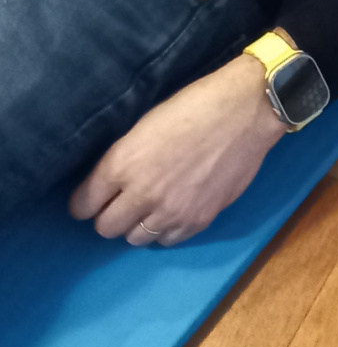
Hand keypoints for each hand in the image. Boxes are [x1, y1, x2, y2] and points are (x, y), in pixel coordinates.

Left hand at [69, 54, 283, 246]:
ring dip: (136, 225)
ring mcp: (171, 211)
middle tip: (120, 202)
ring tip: (148, 207)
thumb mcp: (144, 126)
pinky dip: (164, 230)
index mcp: (122, 164)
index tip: (90, 200)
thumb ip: (123, 159)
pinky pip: (167, 240)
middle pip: (106, 228)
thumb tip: (109, 184)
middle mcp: (142, 194)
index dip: (83, 203)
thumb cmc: (193, 106)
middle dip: (108, 216)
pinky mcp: (198, 220)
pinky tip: (172, 211)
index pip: (83, 205)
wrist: (245, 112)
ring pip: (134, 239)